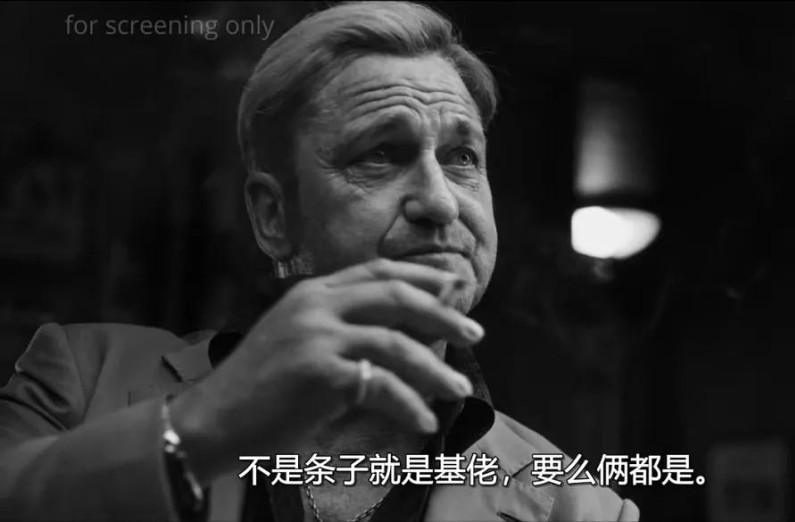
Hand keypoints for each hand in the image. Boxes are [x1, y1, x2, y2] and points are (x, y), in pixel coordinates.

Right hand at [167, 258, 484, 483]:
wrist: (210, 422)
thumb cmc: (258, 390)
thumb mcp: (299, 342)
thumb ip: (342, 328)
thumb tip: (403, 337)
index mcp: (311, 292)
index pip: (378, 270)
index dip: (422, 277)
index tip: (455, 288)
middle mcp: (315, 304)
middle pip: (396, 295)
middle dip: (443, 313)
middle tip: (475, 332)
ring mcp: (316, 336)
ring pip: (396, 342)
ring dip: (435, 367)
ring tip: (459, 388)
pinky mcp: (318, 372)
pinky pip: (381, 385)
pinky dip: (409, 405)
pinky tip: (425, 423)